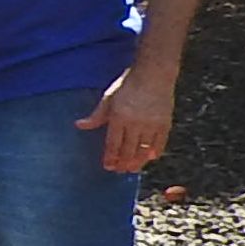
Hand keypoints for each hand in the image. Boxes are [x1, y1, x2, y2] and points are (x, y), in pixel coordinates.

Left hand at [82, 60, 177, 174]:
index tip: (108, 166)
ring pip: (143, 149)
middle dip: (123, 163)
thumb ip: (97, 115)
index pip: (113, 143)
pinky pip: (160, 142)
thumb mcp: (109, 98)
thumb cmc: (128, 84)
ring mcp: (151, 124)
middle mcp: (135, 123)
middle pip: (128, 149)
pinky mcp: (165, 123)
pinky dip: (155, 151)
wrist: (154, 73)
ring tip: (133, 169)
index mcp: (119, 117)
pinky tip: (150, 157)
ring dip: (138, 161)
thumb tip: (79, 125)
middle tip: (120, 171)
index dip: (110, 157)